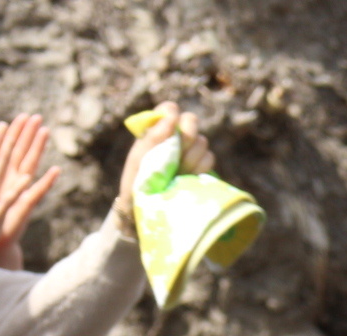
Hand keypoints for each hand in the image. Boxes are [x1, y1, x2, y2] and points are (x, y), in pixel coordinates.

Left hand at [113, 103, 215, 222]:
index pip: (170, 109)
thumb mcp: (138, 161)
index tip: (170, 126)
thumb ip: (152, 138)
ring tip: (177, 174)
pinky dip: (199, 169)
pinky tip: (187, 179)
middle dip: (186, 135)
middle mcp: (176, 139)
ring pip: (202, 141)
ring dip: (190, 157)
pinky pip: (209, 159)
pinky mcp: (203, 168)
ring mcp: (191, 153)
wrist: (148, 215)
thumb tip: (170, 118)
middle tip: (177, 152)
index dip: (172, 113)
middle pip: (191, 120)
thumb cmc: (136, 186)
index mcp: (157, 132)